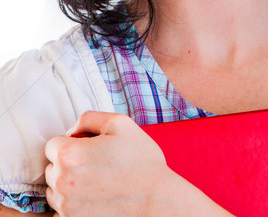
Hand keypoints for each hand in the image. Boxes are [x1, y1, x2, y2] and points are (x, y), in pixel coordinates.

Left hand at [45, 111, 169, 216]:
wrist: (156, 200)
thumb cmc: (140, 160)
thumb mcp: (119, 123)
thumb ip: (88, 118)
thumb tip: (71, 130)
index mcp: (70, 154)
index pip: (52, 145)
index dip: (71, 143)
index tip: (88, 148)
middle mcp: (63, 182)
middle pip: (51, 168)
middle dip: (68, 164)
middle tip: (96, 164)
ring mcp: (67, 206)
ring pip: (55, 190)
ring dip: (68, 185)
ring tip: (96, 181)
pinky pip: (62, 210)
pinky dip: (74, 203)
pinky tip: (94, 197)